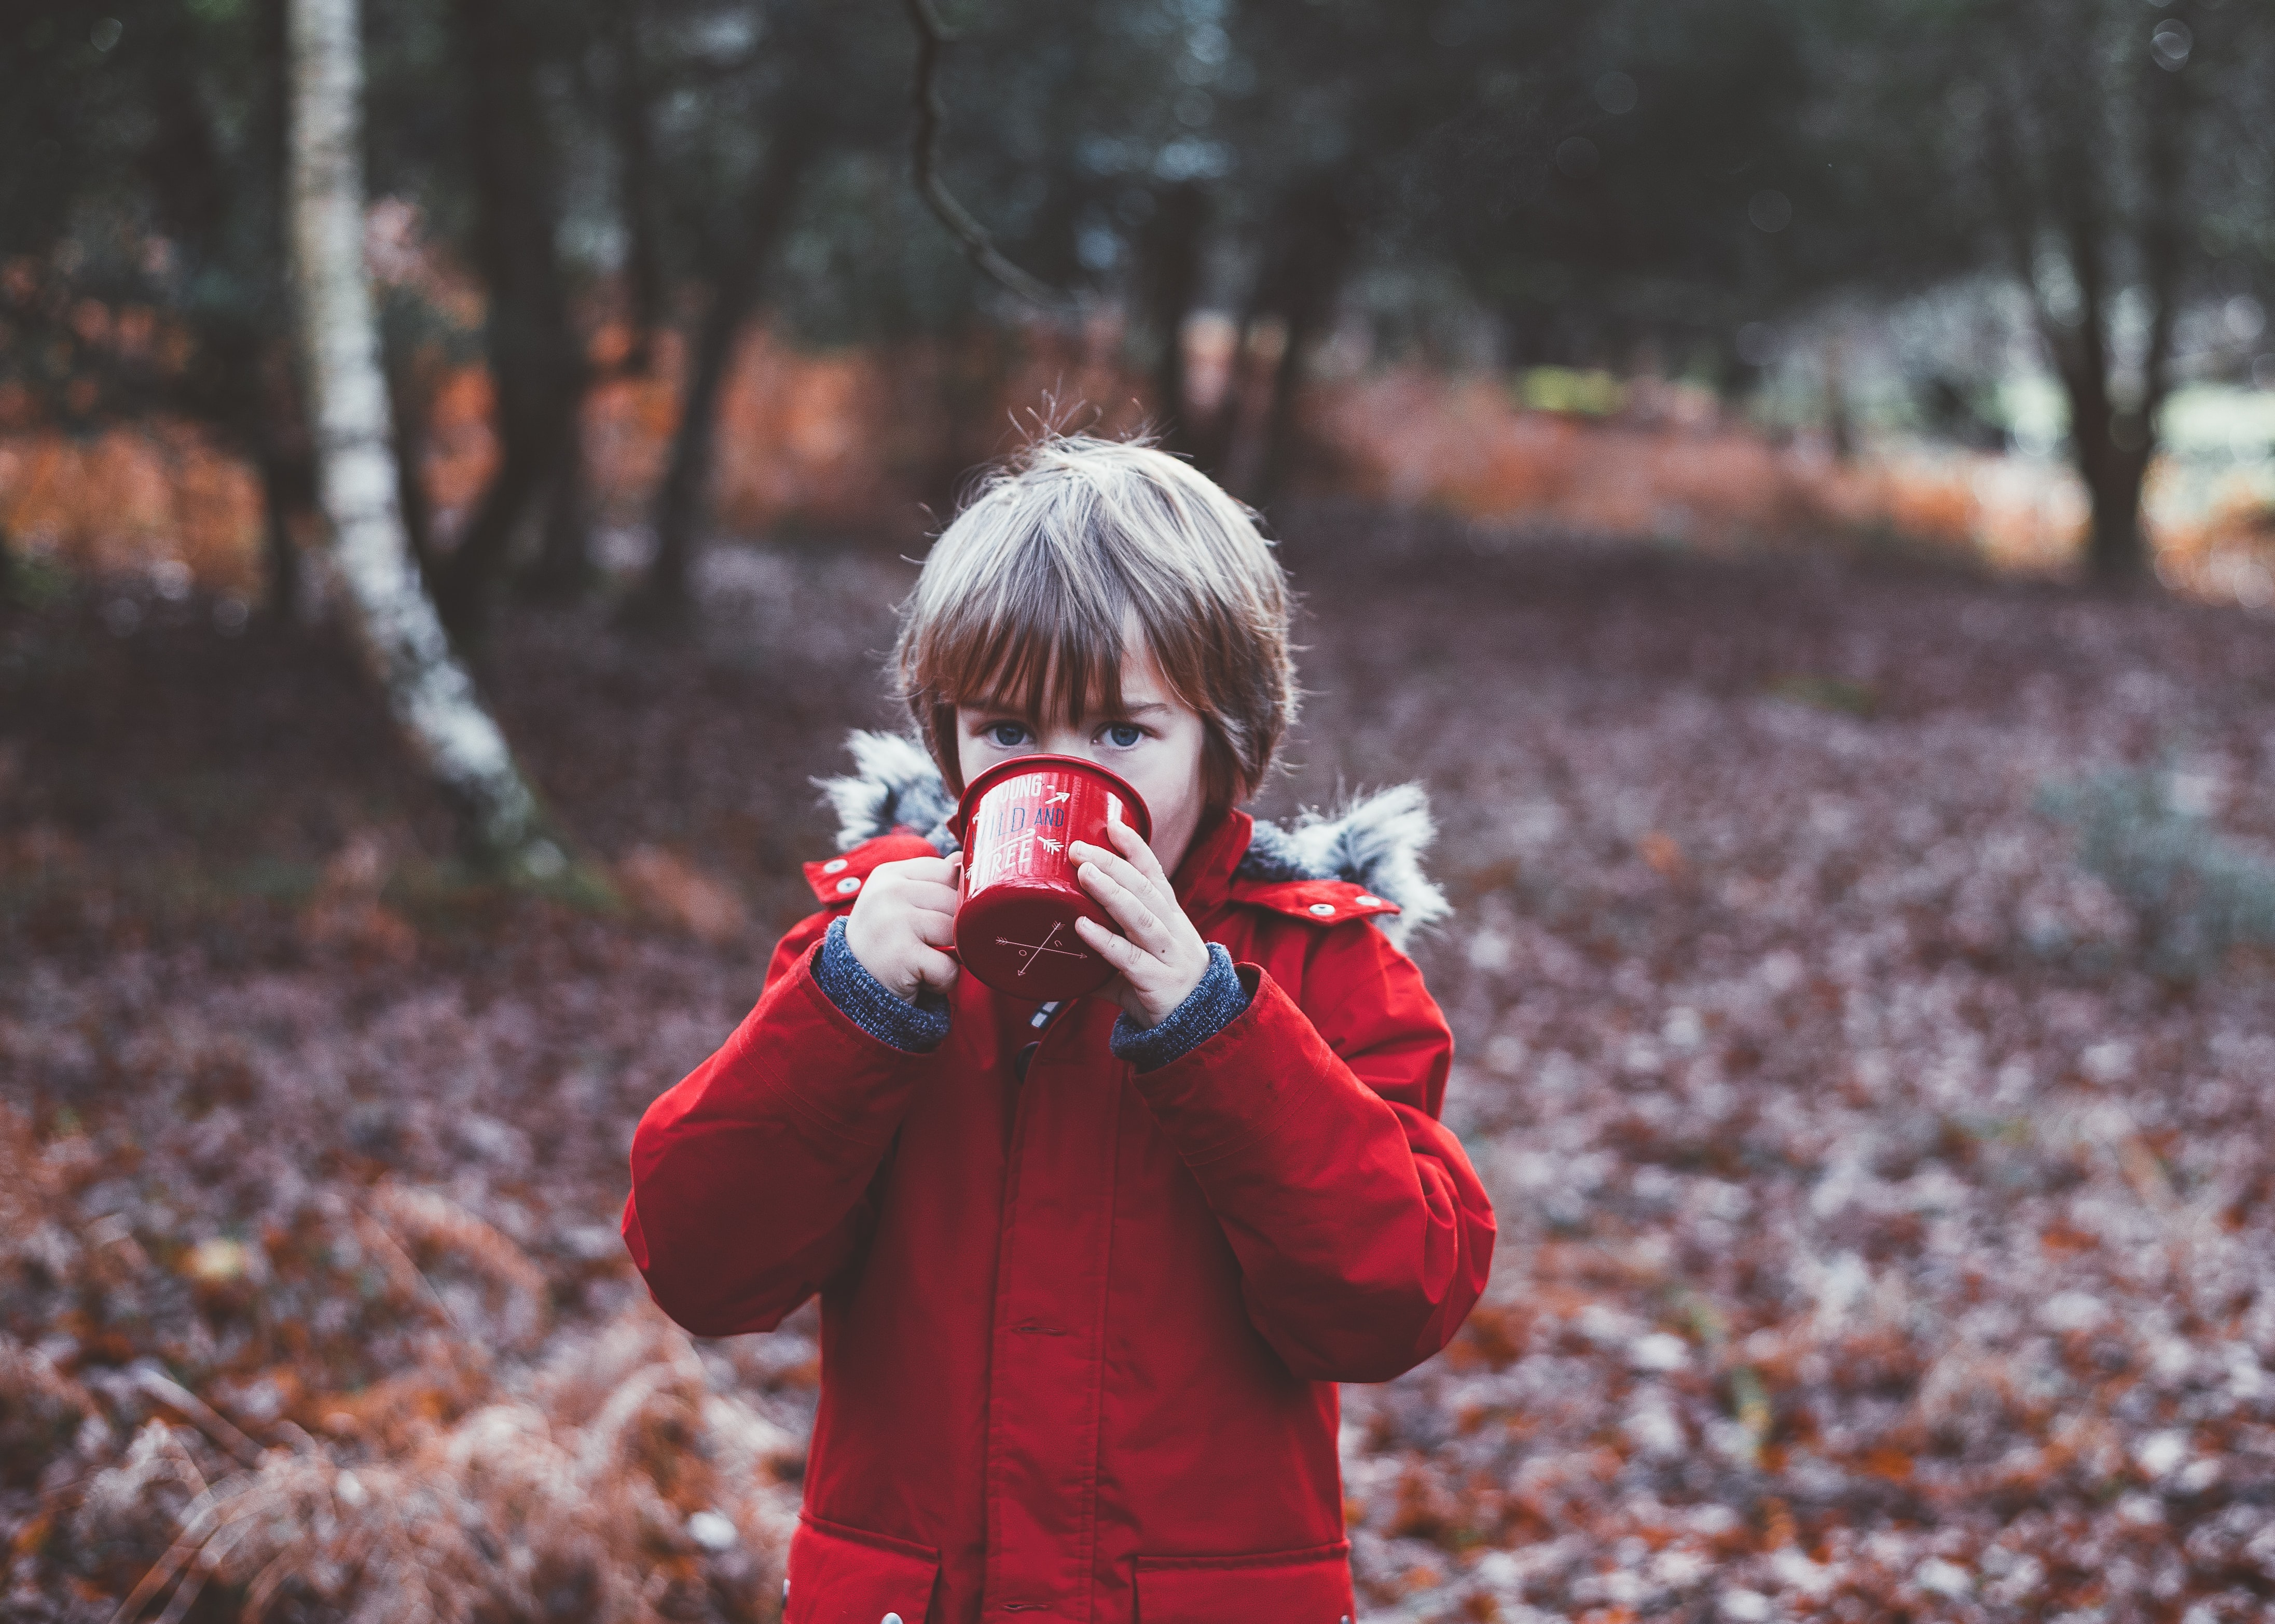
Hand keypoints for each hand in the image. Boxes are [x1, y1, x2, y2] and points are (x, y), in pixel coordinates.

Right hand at [843, 853, 962, 1003]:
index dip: (951, 899)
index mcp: (889, 874)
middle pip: (955, 902)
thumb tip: (962, 858)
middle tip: (925, 946)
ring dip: (951, 956)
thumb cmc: (885, 942)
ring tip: (923, 962)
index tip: (931, 918)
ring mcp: (893, 921)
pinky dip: (943, 981)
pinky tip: (921, 979)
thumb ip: (931, 880)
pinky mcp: (901, 955)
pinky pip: (949, 967)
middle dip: (952, 930)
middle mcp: (888, 892)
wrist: (849, 988)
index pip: (947, 872)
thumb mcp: (900, 902)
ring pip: (956, 932)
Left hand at [1071, 817, 1211, 1028]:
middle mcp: (1172, 930)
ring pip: (1141, 917)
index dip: (1135, 848)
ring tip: (1084, 873)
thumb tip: (1060, 937)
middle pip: (1143, 889)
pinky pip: (1130, 958)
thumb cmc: (1160, 986)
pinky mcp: (1157, 982)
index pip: (1154, 874)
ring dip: (1112, 892)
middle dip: (1112, 864)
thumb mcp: (1138, 958)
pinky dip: (1105, 940)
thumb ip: (1104, 946)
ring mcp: (1167, 955)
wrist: (1198, 1028)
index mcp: (1169, 918)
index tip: (1114, 824)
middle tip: (1078, 848)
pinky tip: (1082, 926)